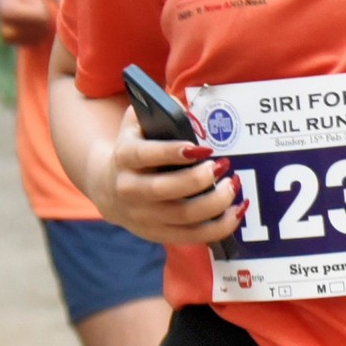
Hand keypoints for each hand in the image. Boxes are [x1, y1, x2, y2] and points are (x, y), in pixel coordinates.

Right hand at [0, 0, 64, 46]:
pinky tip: (27, 18)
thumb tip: (76, 5)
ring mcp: (7, 38)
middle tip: (26, 1)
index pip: (41, 18)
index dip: (40, 4)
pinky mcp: (11, 42)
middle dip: (41, 14)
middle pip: (42, 29)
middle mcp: (5, 28)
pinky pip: (35, 41)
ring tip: (25, 8)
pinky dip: (37, 30)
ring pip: (40, 37)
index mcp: (8, 11)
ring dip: (39, 23)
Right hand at [93, 111, 241, 246]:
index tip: (201, 148)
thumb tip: (187, 109)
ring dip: (215, 203)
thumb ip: (159, 109)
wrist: (109, 186)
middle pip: (167, 190)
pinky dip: (219, 227)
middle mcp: (130, 189)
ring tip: (233, 185)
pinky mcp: (158, 234)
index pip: (146, 155)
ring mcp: (143, 216)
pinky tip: (236, 211)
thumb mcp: (137, 123)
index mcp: (124, 157)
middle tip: (222, 166)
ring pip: (183, 216)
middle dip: (199, 180)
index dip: (173, 152)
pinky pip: (193, 236)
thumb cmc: (135, 147)